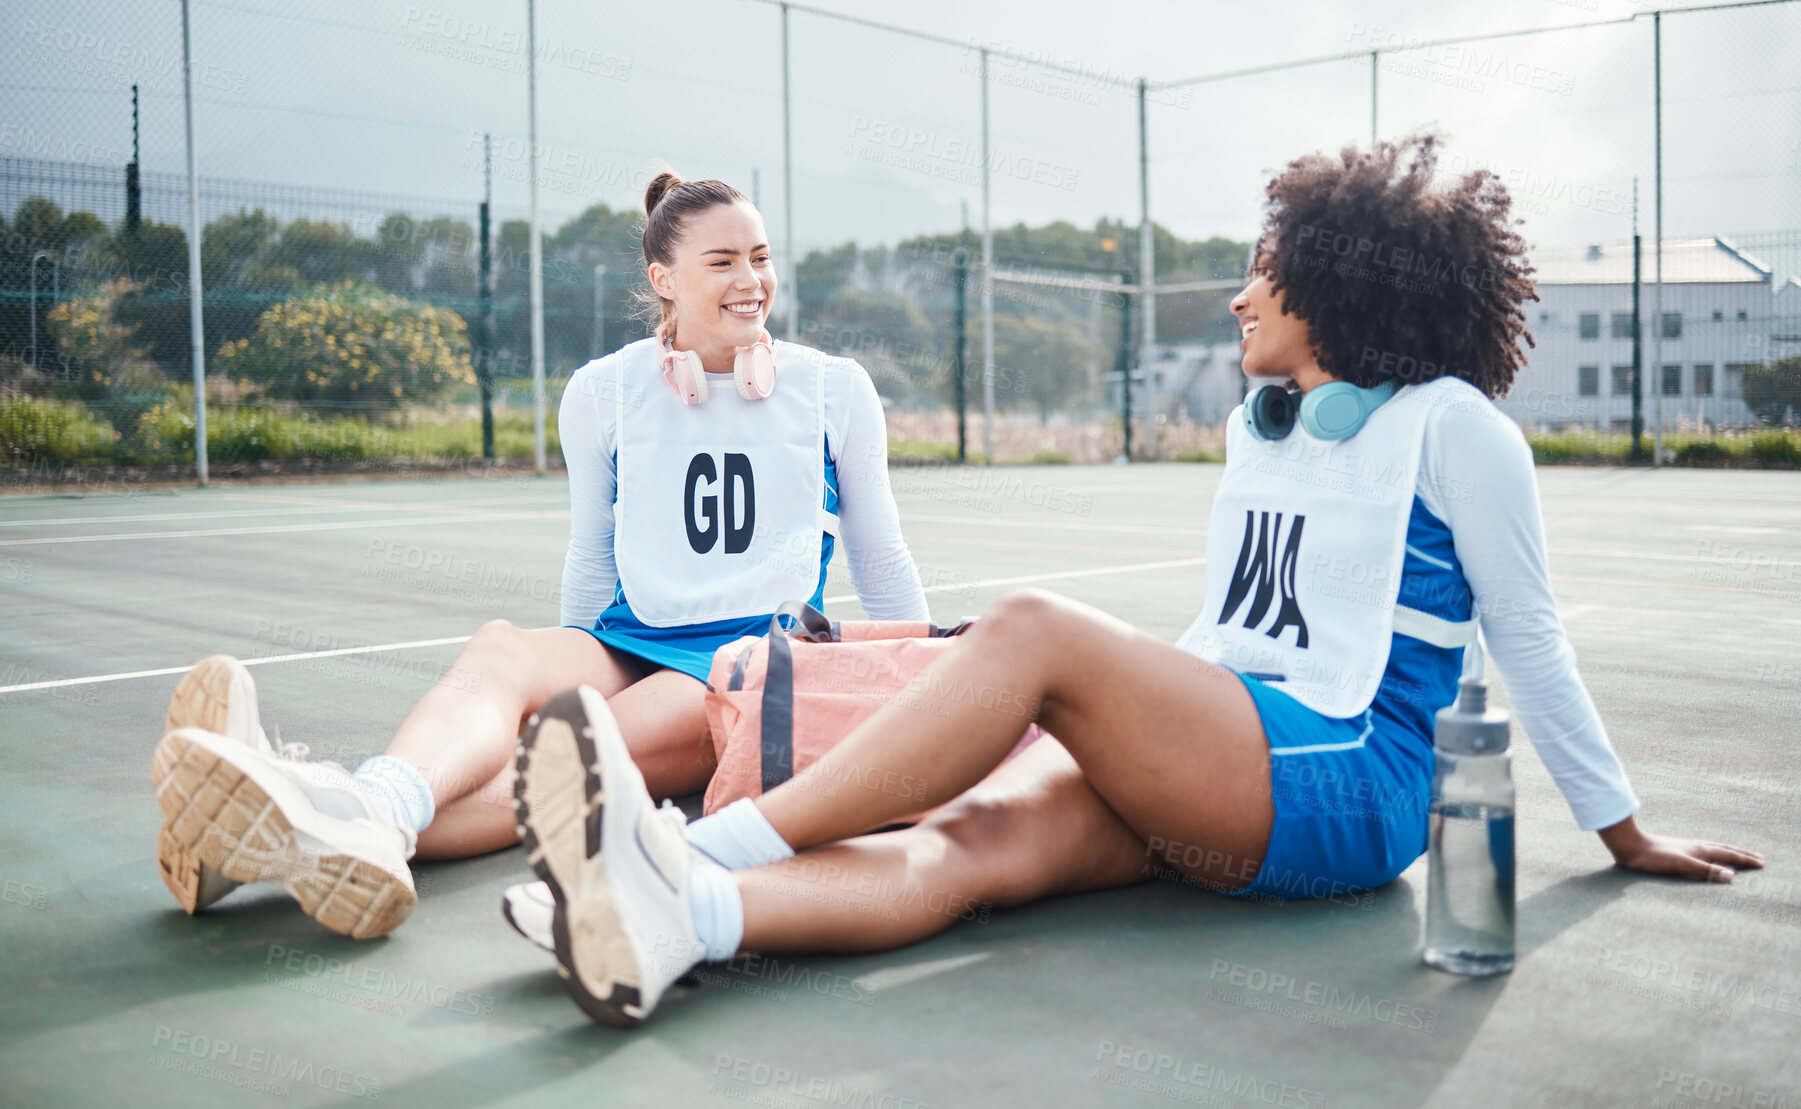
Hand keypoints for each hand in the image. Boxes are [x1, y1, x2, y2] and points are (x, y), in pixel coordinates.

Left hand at [1598, 815, 1764, 882]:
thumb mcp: (1680, 865)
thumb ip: (1705, 870)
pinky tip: (1706, 856)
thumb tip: (1731, 876)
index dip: (1746, 860)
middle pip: (1724, 849)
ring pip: (1714, 849)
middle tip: (1758, 857)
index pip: (1729, 856)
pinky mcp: (1676, 851)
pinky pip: (1702, 851)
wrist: (1629, 846)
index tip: (1762, 863)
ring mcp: (1686, 847)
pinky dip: (1713, 854)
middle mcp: (1696, 846)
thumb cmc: (1653, 858)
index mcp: (1700, 850)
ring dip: (1729, 852)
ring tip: (1737, 855)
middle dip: (1742, 854)